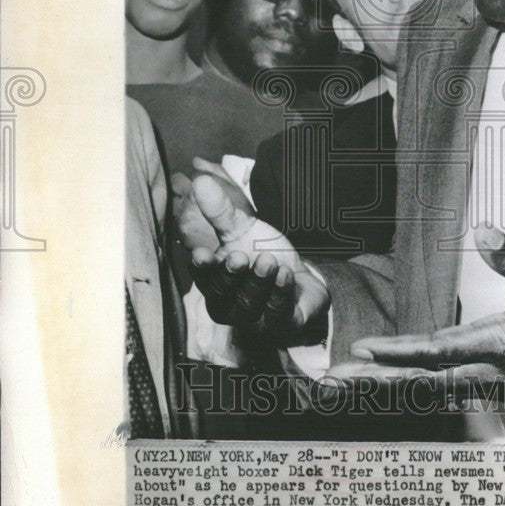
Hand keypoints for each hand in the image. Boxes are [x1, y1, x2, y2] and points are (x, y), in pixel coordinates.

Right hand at [189, 175, 329, 345]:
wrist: (301, 280)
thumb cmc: (263, 255)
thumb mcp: (243, 232)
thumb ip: (222, 212)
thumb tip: (201, 181)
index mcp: (215, 283)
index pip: (203, 278)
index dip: (202, 268)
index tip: (203, 254)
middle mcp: (229, 306)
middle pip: (222, 295)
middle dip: (231, 276)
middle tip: (239, 256)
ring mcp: (254, 319)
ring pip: (249, 305)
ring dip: (258, 282)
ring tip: (268, 260)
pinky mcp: (280, 324)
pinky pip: (277, 313)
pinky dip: (280, 293)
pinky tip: (286, 275)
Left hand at [327, 224, 504, 407]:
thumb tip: (483, 231)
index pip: (442, 351)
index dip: (400, 352)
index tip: (363, 351)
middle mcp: (496, 370)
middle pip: (425, 379)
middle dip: (377, 380)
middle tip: (332, 381)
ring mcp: (496, 379)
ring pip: (432, 386)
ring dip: (389, 385)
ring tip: (347, 383)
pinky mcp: (496, 376)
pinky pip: (447, 384)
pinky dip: (414, 383)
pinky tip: (389, 380)